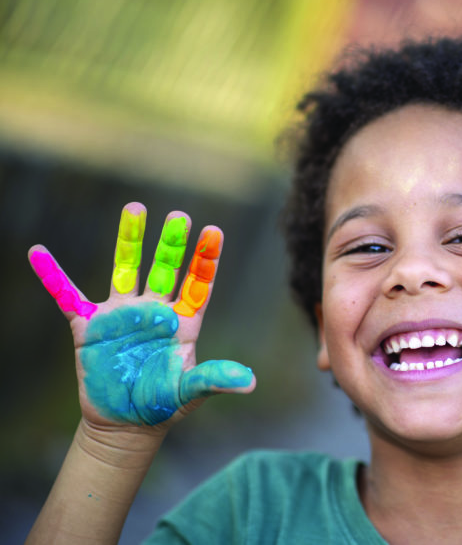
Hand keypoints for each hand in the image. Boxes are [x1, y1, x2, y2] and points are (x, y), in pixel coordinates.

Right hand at [29, 202, 255, 429]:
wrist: (126, 424)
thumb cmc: (164, 405)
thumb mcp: (191, 391)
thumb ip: (216, 379)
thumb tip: (250, 383)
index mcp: (183, 322)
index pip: (198, 283)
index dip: (205, 259)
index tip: (214, 231)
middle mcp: (154, 311)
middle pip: (164, 268)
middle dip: (171, 243)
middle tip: (179, 215)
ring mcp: (122, 315)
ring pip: (125, 270)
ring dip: (129, 241)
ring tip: (134, 208)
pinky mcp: (90, 327)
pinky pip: (67, 297)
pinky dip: (52, 276)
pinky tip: (39, 252)